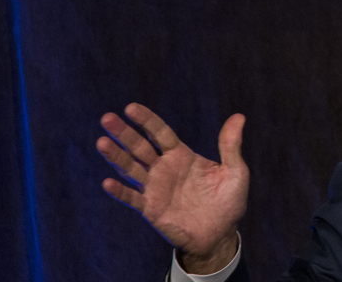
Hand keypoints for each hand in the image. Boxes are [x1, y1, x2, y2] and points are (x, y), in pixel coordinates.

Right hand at [96, 103, 249, 273]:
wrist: (220, 234)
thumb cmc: (228, 201)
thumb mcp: (235, 172)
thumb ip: (231, 146)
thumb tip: (239, 117)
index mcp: (182, 155)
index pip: (160, 133)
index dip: (147, 120)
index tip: (130, 108)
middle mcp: (164, 168)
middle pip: (140, 147)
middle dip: (124, 133)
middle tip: (107, 118)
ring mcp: (155, 188)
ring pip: (130, 168)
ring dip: (116, 157)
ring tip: (101, 143)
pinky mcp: (150, 208)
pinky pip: (132, 197)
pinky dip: (120, 190)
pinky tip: (108, 182)